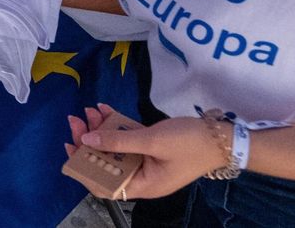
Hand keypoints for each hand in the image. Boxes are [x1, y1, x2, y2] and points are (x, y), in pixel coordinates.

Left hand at [67, 104, 223, 198]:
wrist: (224, 136)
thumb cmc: (190, 143)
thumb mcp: (152, 141)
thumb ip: (118, 141)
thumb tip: (86, 140)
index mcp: (143, 185)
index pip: (104, 185)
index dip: (84, 169)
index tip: (70, 148)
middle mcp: (142, 177)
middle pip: (107, 162)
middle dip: (89, 141)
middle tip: (76, 119)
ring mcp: (147, 162)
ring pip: (115, 148)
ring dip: (101, 130)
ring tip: (89, 110)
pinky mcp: (152, 148)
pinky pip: (128, 139)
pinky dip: (116, 126)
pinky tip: (104, 109)